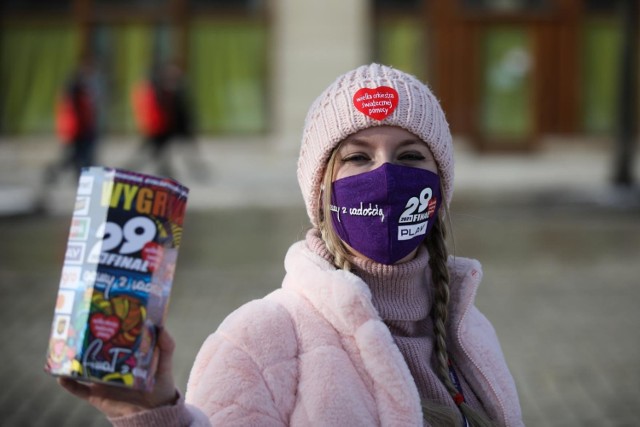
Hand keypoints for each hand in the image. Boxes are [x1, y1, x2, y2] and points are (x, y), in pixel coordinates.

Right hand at [58, 328, 178, 417]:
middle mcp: (109, 364)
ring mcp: (101, 379)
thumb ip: (166, 345)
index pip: (112, 336)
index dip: (105, 325)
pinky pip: (78, 389)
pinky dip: (68, 383)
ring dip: (71, 358)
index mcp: (123, 353)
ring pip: (81, 367)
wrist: (154, 412)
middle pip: (93, 349)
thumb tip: (161, 326)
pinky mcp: (96, 395)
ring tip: (63, 346)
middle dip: (83, 338)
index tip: (98, 309)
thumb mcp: (164, 362)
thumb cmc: (160, 384)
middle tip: (75, 324)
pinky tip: (61, 375)